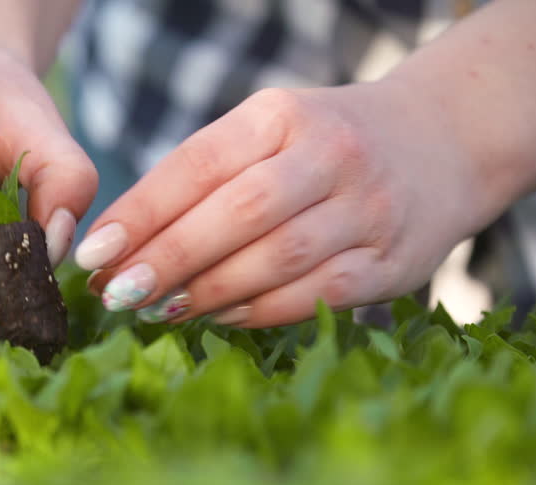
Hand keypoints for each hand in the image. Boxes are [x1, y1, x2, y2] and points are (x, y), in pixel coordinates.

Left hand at [79, 82, 497, 326]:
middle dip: (167, 259)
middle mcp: (329, 155)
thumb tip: (118, 247)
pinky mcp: (392, 262)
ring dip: (207, 292)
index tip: (92, 253)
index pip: (198, 164)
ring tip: (155, 310)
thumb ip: (201, 180)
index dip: (140, 213)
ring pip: (275, 258)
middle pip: (236, 214)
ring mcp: (366, 209)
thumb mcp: (266, 134)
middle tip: (115, 294)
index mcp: (282, 115)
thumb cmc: (321, 148)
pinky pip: (315, 294)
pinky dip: (258, 312)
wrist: (444, 142)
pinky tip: (216, 319)